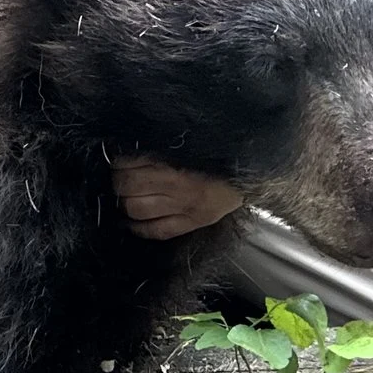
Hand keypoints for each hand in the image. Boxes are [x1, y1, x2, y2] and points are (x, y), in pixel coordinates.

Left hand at [111, 155, 242, 240]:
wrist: (255, 171)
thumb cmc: (221, 153)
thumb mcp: (193, 142)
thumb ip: (164, 145)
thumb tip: (134, 144)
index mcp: (176, 160)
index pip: (131, 162)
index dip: (118, 161)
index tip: (117, 158)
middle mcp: (178, 185)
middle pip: (128, 186)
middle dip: (117, 181)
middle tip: (118, 177)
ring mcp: (185, 207)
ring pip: (137, 208)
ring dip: (124, 202)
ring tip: (124, 196)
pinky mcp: (193, 223)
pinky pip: (157, 231)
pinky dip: (138, 228)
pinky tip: (131, 221)